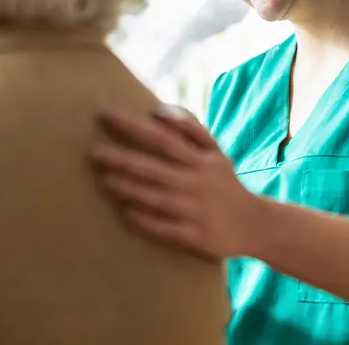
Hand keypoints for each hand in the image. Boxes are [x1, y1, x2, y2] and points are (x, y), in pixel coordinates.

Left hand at [89, 105, 261, 259]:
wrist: (256, 224)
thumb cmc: (225, 183)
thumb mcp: (215, 152)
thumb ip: (190, 129)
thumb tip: (158, 111)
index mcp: (202, 160)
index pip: (165, 138)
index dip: (135, 127)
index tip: (106, 115)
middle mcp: (199, 183)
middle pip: (157, 168)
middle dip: (125, 159)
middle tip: (93, 152)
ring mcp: (198, 210)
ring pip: (159, 198)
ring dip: (131, 189)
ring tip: (104, 180)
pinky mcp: (198, 236)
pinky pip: (168, 228)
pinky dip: (147, 220)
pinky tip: (125, 213)